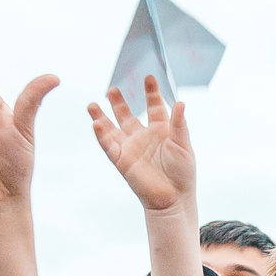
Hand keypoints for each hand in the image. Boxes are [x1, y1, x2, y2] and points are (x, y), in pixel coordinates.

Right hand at [87, 76, 194, 212]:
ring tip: (92, 105)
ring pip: (112, 128)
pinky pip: (109, 145)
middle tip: (112, 89)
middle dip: (119, 102)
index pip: (154, 106)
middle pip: (127, 115)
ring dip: (102, 117)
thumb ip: (180, 124)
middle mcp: (143, 136)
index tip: (149, 77)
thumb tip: (180, 103)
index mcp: (161, 130)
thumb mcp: (184, 145)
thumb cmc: (182, 173)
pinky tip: (96, 123)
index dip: (151, 92)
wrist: (173, 198)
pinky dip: (101, 135)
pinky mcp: (122, 160)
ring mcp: (131, 147)